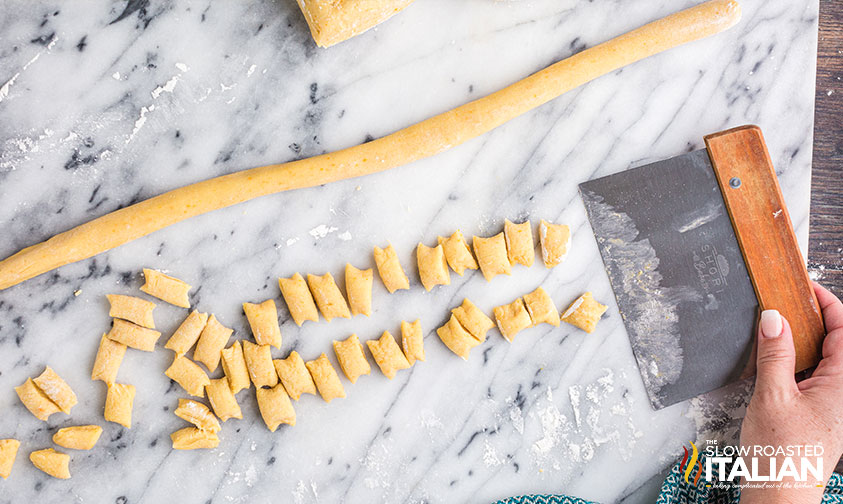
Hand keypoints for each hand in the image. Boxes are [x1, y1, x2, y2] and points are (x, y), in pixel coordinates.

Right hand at [740, 282, 842, 503]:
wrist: (779, 494)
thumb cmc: (782, 453)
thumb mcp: (772, 395)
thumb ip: (775, 354)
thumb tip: (775, 319)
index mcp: (842, 384)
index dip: (826, 303)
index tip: (803, 286)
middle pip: (835, 342)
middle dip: (812, 317)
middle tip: (783, 301)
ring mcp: (832, 404)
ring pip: (822, 359)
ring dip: (801, 340)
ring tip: (774, 326)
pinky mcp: (818, 413)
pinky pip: (811, 376)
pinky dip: (795, 361)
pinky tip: (772, 360)